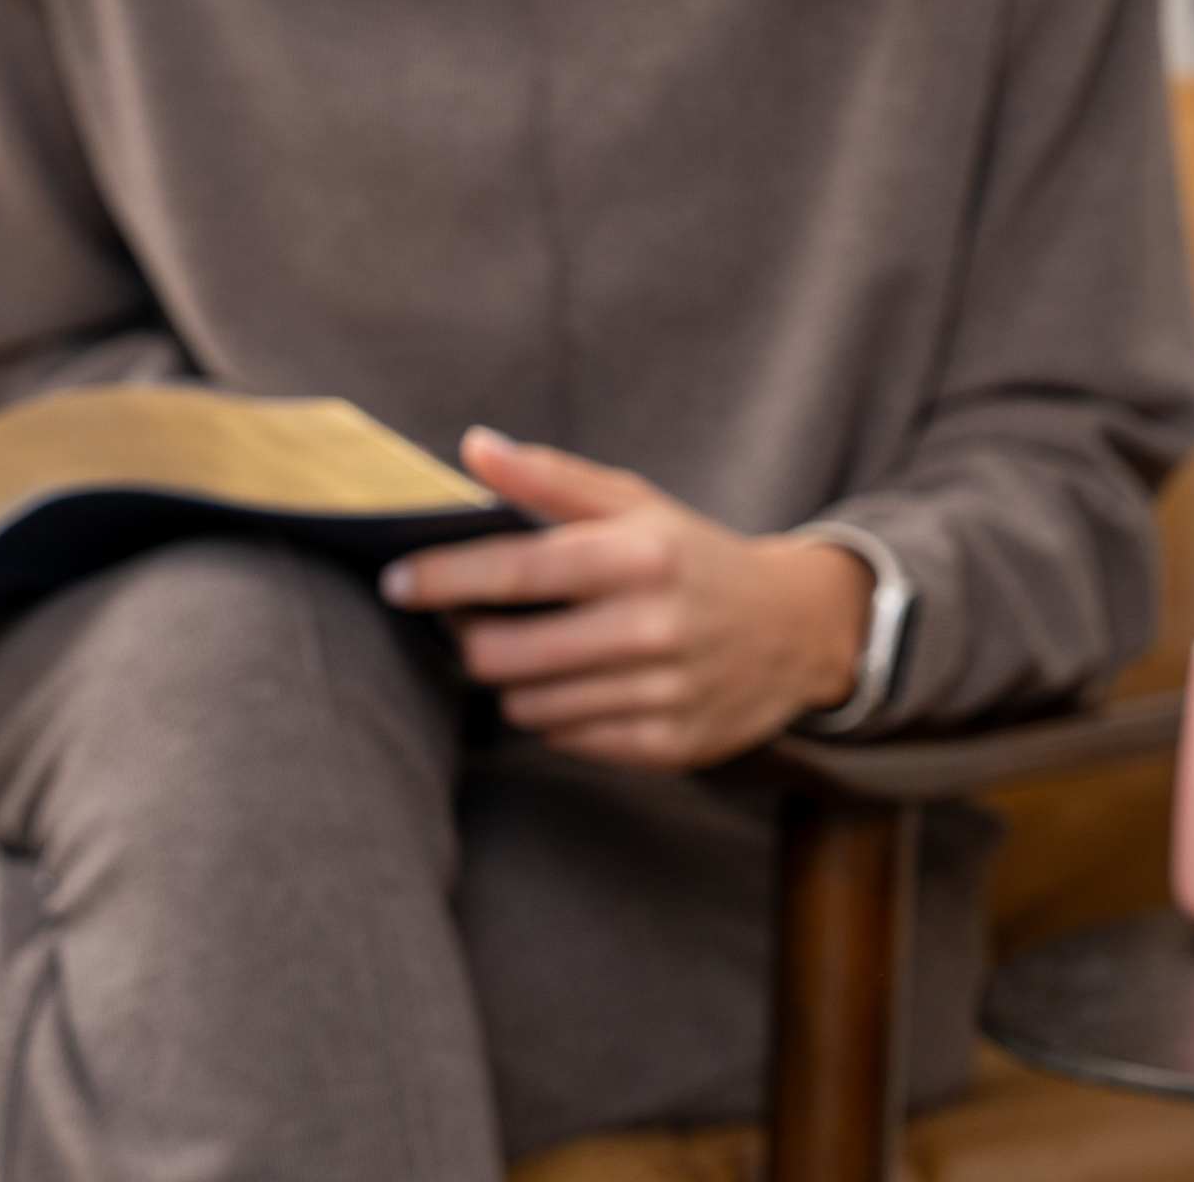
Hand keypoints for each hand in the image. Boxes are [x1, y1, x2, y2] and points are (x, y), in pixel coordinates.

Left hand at [379, 426, 871, 770]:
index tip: (397, 581)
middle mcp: (652, 626)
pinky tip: (581, 684)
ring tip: (540, 651)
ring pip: (527, 705)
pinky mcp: (667, 745)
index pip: (517, 572)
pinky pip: (566, 739)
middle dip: (472, 640)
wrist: (796, 629)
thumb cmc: (695, 557)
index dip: (444, 578)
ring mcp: (662, 692)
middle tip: (475, 622)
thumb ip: (552, 478)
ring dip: (515, 680)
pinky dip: (558, 714)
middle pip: (503, 656)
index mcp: (641, 556)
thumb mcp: (638, 504)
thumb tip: (473, 448)